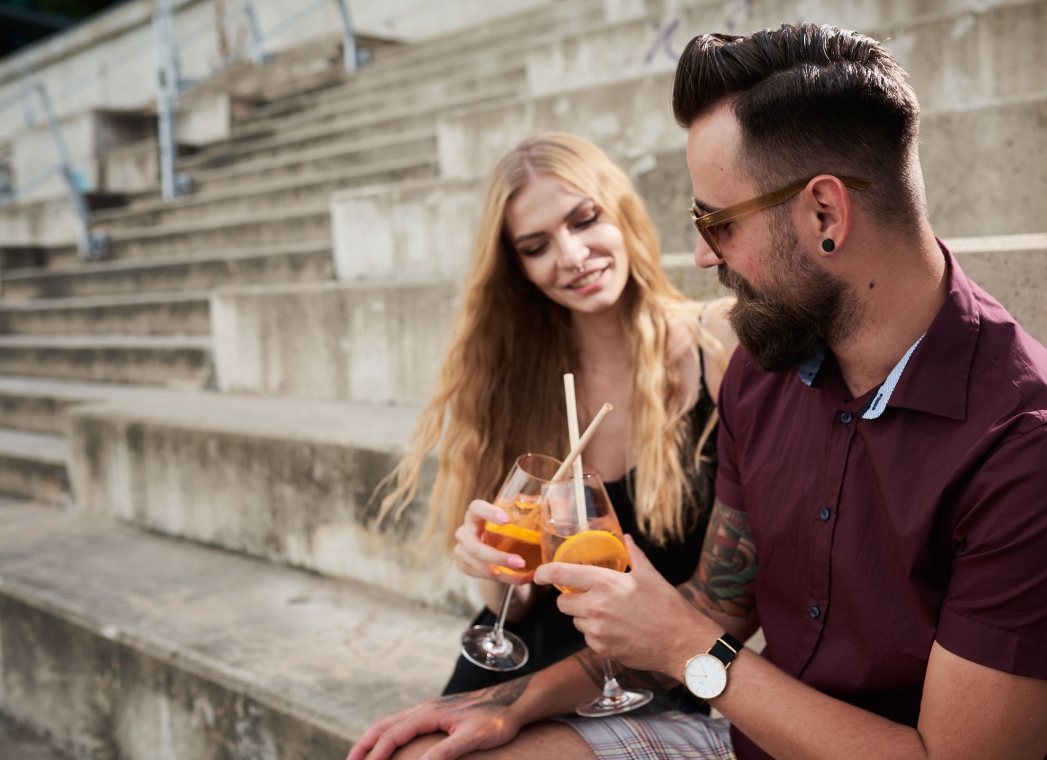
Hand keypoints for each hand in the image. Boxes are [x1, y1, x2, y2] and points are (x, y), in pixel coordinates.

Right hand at [346, 678, 530, 759]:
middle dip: (364, 744)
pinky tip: (391, 744)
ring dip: (374, 738)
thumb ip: (446, 752)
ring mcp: (431, 708)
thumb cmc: (498, 718)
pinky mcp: (438, 712)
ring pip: (392, 721)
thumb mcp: (473, 737)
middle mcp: (426, 707)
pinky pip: (404, 721)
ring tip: (361, 756)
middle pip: (385, 724)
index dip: (376, 753)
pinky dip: (389, 733)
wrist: (515, 701)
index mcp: (430, 712)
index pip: (393, 734)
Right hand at [453, 499, 530, 583]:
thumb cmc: (502, 529)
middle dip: (498, 557)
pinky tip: (521, 579)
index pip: (476, 508)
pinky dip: (505, 579)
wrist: (490, 549)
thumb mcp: (510, 519)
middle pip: (475, 547)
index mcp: (475, 514)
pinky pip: (484, 576)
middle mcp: (465, 532)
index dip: (488, 513)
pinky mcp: (465, 566)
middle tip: (520, 562)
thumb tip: (547, 505)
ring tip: (525, 575)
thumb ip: (522, 512)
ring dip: (504, 573)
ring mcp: (462, 550)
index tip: (506, 520)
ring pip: (480, 566)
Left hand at [534, 535, 716, 675]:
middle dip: (572, 599)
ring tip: (611, 616)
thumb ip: (633, 554)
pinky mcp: (601, 649)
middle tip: (591, 597)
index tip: (539, 575)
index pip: (561, 574)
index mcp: (604, 582)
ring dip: (586, 618)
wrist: (681, 643)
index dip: (544, 573)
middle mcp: (595, 606)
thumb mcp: (650, 574)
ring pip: (576, 621)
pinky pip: (588, 638)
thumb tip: (626, 538)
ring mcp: (596, 630)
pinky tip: (617, 631)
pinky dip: (597, 635)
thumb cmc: (668, 607)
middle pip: (563, 603)